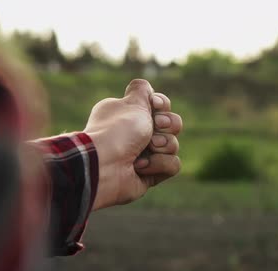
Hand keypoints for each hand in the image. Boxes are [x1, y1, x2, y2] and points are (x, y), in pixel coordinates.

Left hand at [84, 79, 182, 209]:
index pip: (161, 106)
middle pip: (171, 125)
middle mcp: (135, 135)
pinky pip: (172, 165)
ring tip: (146, 148)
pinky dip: (159, 164)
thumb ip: (141, 90)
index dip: (162, 104)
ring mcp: (143, 156)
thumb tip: (144, 86)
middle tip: (155, 126)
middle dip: (168, 124)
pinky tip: (140, 166)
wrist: (104, 165)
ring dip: (163, 145)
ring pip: (173, 145)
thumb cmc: (118, 130)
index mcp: (129, 115)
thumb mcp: (131, 102)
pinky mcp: (150, 176)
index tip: (155, 105)